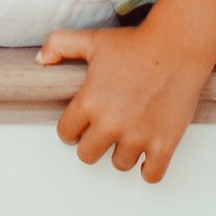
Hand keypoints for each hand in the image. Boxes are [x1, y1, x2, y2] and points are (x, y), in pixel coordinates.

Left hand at [38, 23, 211, 183]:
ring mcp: (138, 137)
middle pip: (87, 156)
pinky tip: (148, 154)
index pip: (65, 133)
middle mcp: (110, 124)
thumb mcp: (91, 39)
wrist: (176, 45)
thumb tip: (39, 60)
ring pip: (119, 164)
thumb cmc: (134, 43)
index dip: (71, 128)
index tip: (80, 123)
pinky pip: (151, 175)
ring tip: (127, 134)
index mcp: (89, 103)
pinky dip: (148, 169)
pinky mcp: (164, 144)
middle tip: (103, 130)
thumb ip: (59, 45)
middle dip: (92, 144)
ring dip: (121, 152)